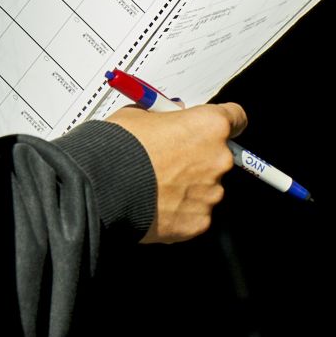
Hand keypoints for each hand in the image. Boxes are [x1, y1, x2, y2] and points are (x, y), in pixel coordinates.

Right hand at [105, 102, 246, 243]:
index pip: (236, 119)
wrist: (100, 187)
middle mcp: (218, 160)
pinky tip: (155, 204)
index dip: (220, 123)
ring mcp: (210, 194)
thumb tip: (168, 120)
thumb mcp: (139, 114)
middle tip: (168, 160)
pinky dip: (179, 211)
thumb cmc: (117, 148)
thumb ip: (164, 117)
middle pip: (218, 157)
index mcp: (209, 126)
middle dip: (197, 158)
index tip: (211, 129)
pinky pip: (194, 214)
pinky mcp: (199, 222)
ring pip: (206, 188)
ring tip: (155, 185)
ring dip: (187, 187)